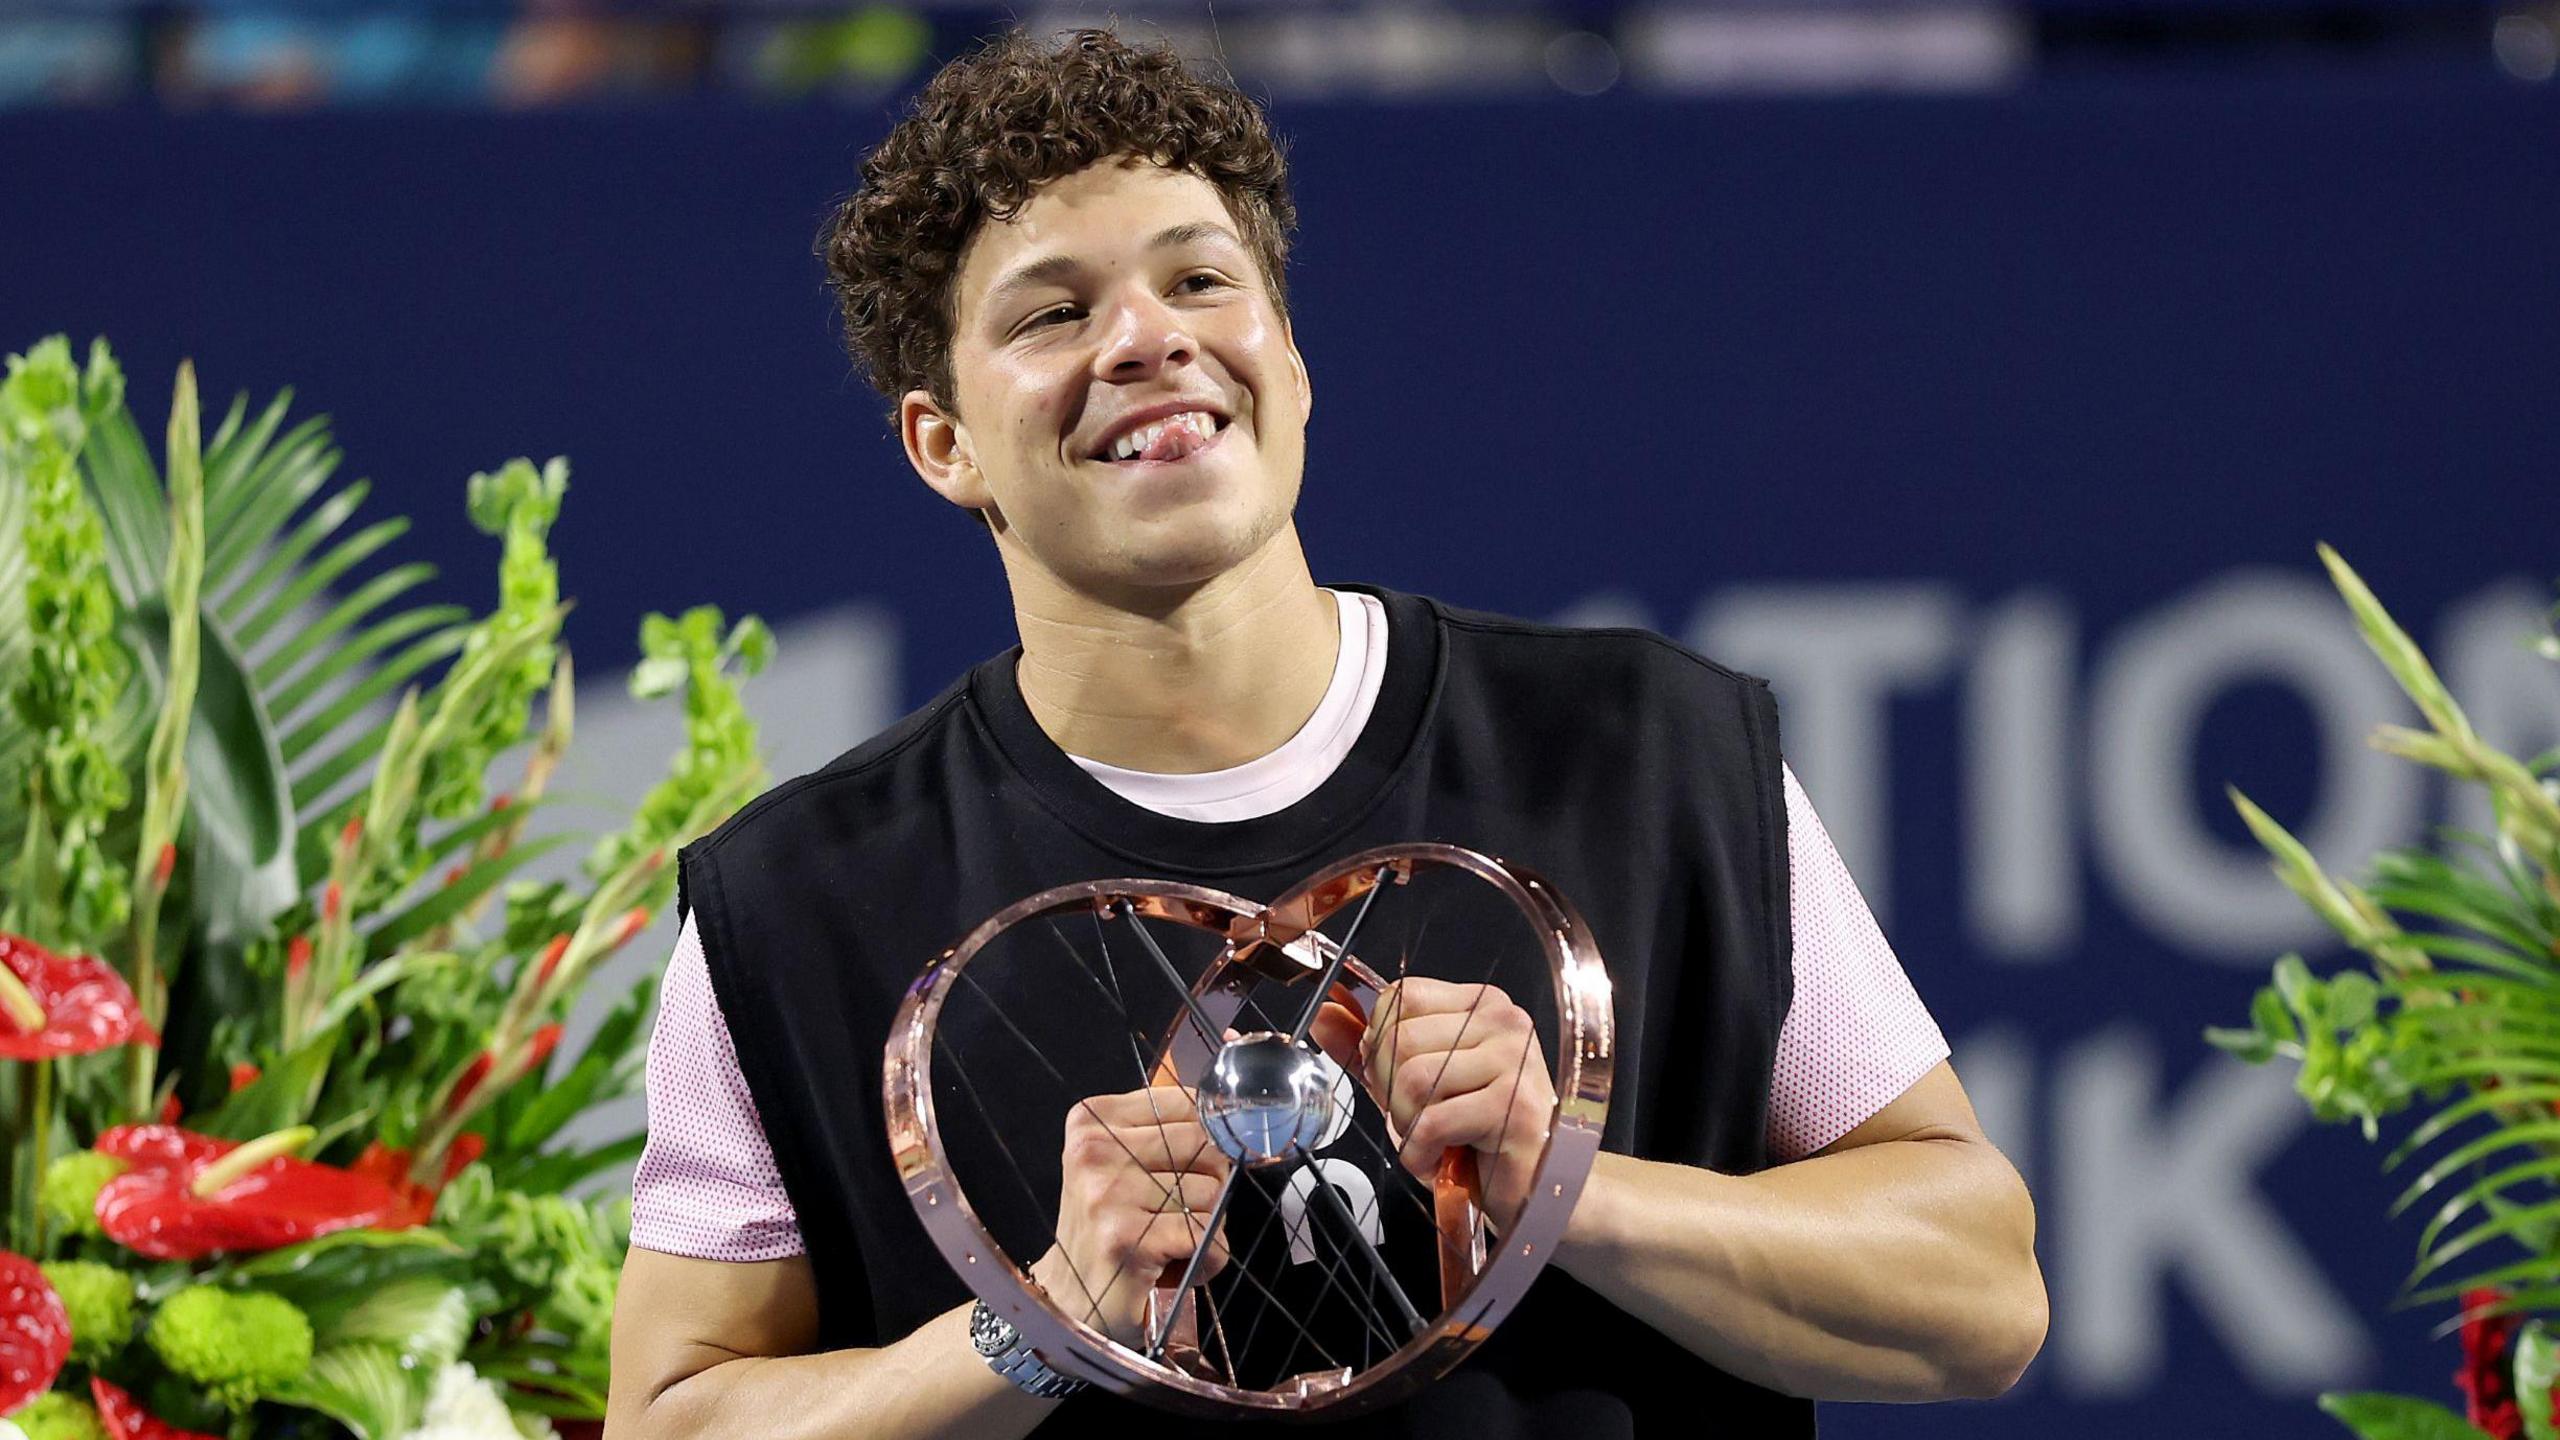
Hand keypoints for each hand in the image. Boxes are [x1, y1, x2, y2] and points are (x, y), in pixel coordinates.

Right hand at [1030, 1084, 1231, 1346]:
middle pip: (1205, 1145)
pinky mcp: (1125, 1236)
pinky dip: (1209, 1259)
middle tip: (1180, 1214)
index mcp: (1093, 1119)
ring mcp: (1107, 1193)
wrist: (1070, 1299)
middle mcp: (1094, 1150)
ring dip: (1209, 1228)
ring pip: (1212, 1192)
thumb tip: (1237, 1121)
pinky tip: (1177, 1266)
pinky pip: (1206, 1236)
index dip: (1208, 1141)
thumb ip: (1170, 1132)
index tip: (1190, 1170)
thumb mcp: (1126, 1162)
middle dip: (1212, 1185)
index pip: (1188, 1104)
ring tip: (1170, 1243)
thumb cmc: (1110, 1225)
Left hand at [1311, 977, 1556, 1224]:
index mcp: (1481, 1004)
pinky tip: (1440, 1160)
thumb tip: (1325, 1012)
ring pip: (1414, 1079)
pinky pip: (1434, 1122)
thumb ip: (1370, 1047)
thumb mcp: (1415, 1085)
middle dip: (1390, 1091)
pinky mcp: (1516, 1108)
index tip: (1397, 1080)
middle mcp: (1504, 1022)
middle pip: (1399, 1038)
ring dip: (1407, 1125)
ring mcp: (1515, 1061)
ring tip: (1431, 1140)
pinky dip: (1421, 1153)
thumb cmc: (1479, 1135)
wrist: (1539, 1186)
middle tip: (1417, 1118)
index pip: (1399, 997)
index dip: (1379, 1044)